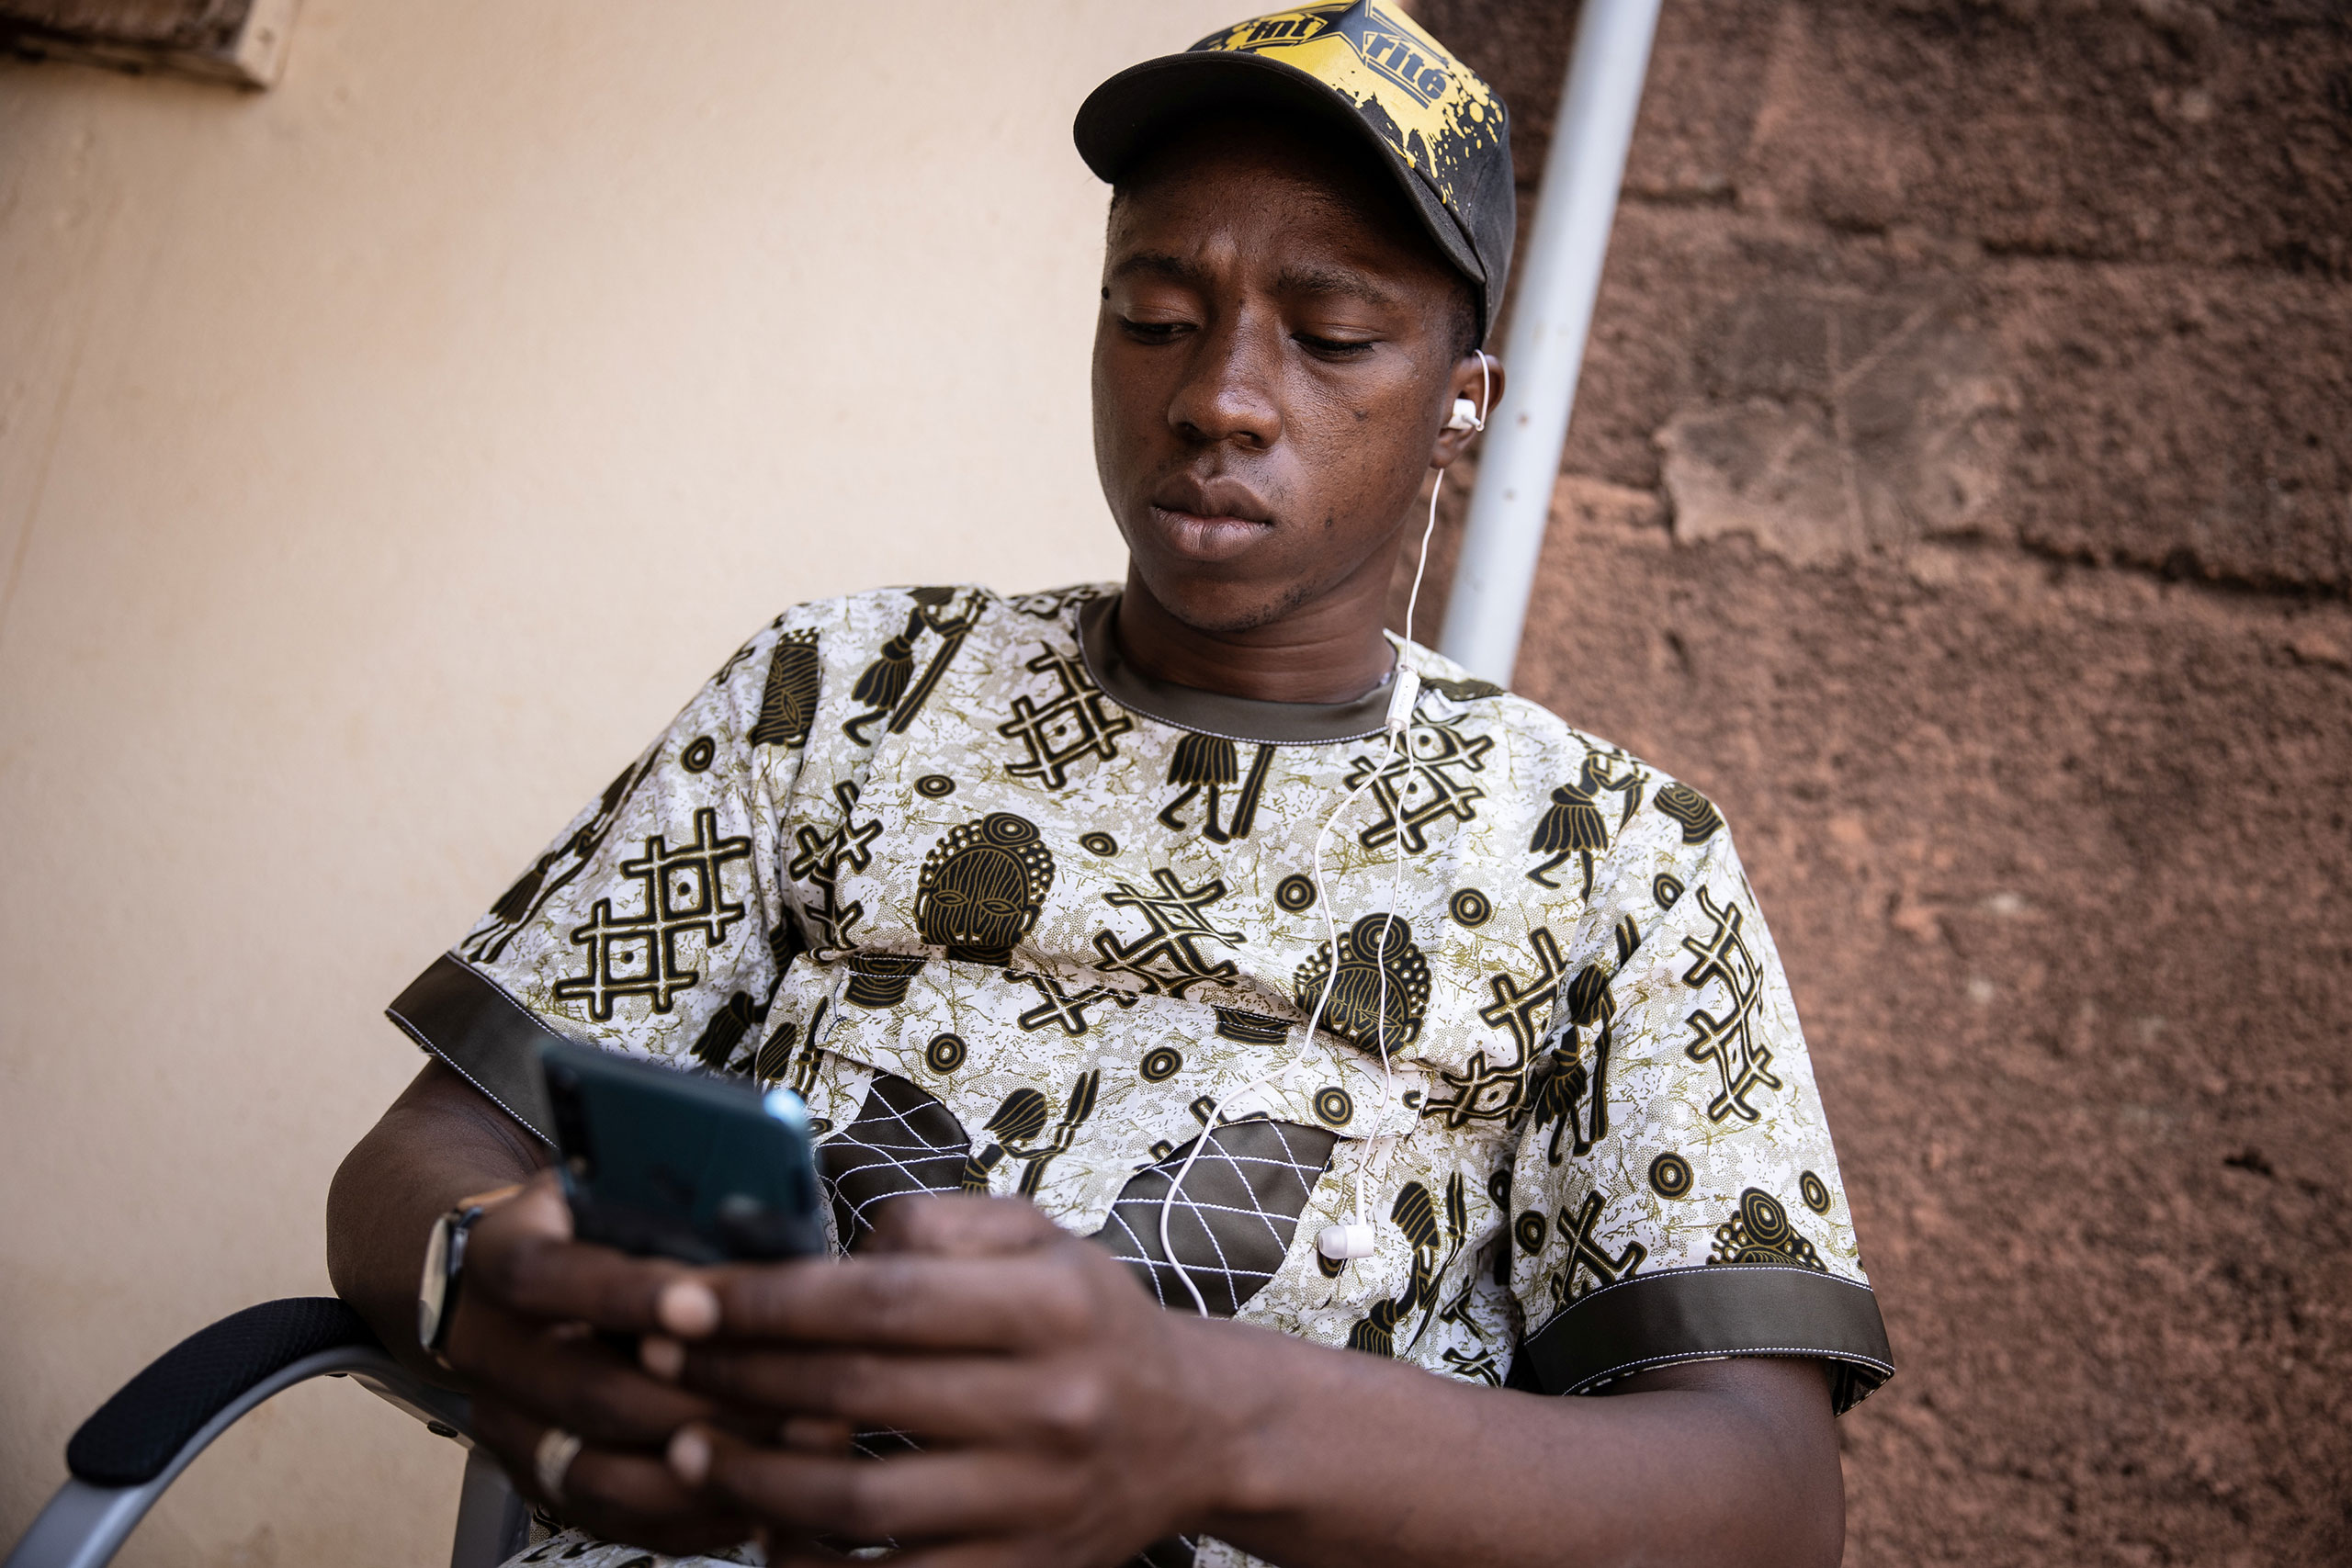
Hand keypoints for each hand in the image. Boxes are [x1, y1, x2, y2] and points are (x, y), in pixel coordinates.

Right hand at [444, 1169, 759, 1553]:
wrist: (506, 1282)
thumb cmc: (589, 1222)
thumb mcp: (609, 1184)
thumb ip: (667, 1201)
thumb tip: (765, 1219)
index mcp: (502, 1260)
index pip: (555, 1279)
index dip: (632, 1297)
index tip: (709, 1306)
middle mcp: (490, 1353)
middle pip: (590, 1393)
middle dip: (701, 1397)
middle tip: (797, 1391)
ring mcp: (510, 1429)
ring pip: (601, 1474)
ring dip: (710, 1467)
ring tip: (798, 1445)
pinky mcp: (538, 1482)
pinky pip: (616, 1520)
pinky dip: (694, 1517)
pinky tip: (765, 1497)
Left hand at [655, 1194, 1237, 1565]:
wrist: (1196, 1432)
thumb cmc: (1088, 1321)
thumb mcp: (1037, 1239)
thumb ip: (933, 1224)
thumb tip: (819, 1241)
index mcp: (1049, 1307)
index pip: (881, 1299)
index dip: (767, 1301)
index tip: (682, 1298)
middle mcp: (1049, 1405)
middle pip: (854, 1395)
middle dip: (735, 1378)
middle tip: (652, 1361)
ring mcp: (1033, 1502)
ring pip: (857, 1503)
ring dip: (752, 1480)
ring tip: (687, 1450)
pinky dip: (808, 1567)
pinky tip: (758, 1531)